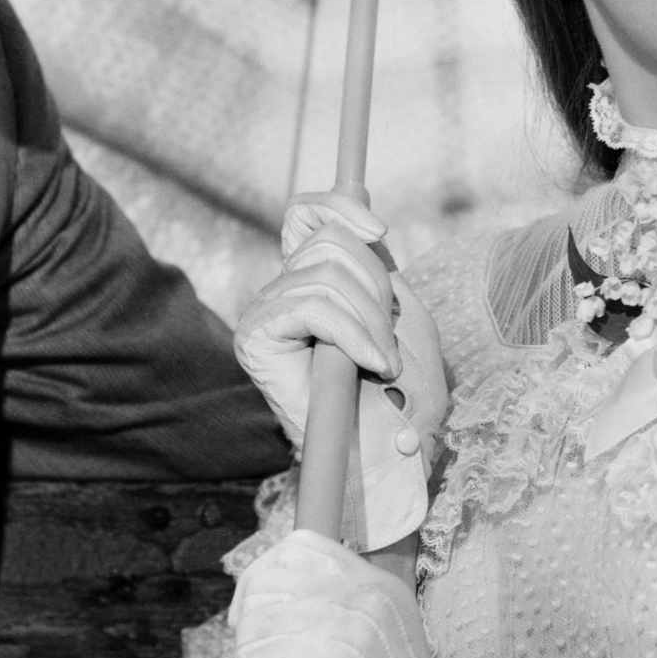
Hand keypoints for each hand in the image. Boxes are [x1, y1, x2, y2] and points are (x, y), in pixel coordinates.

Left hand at [230, 530, 546, 657]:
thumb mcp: (373, 650)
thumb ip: (332, 618)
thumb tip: (259, 607)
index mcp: (378, 584)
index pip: (297, 547)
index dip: (263, 582)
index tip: (263, 630)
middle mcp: (366, 593)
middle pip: (264, 584)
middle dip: (250, 632)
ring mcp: (352, 626)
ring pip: (253, 628)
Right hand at [234, 192, 449, 544]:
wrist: (382, 450)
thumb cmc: (398, 393)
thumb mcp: (400, 318)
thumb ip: (377, 268)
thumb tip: (364, 219)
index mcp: (315, 278)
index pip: (305, 213)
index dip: (339, 206)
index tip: (380, 234)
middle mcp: (284, 288)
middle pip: (329, 242)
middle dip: (375, 287)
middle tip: (390, 342)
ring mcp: (266, 311)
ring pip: (325, 275)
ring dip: (370, 320)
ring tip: (383, 363)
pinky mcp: (257, 336)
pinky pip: (312, 306)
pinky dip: (354, 333)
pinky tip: (371, 365)